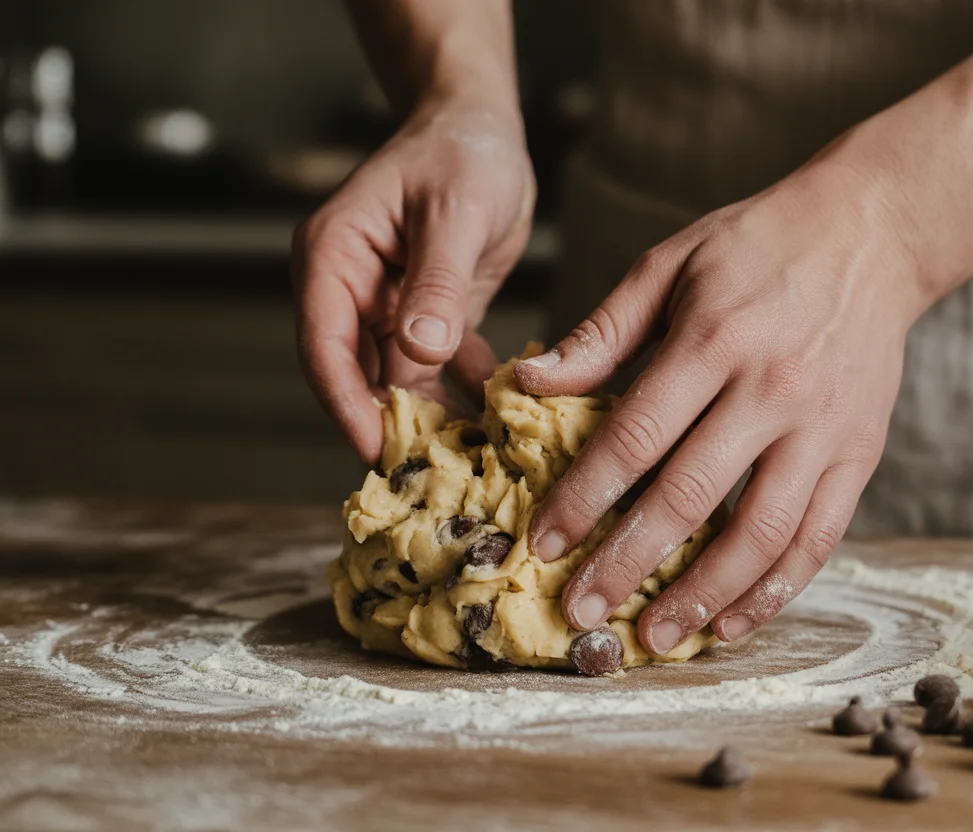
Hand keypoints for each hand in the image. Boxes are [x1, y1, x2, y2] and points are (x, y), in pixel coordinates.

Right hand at [293, 98, 534, 462]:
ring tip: (470, 465)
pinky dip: (463, 396)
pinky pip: (437, 370)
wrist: (482, 128)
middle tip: (428, 479)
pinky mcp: (424, 317)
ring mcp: (384, 307)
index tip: (375, 451)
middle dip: (389, 426)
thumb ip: (438, 282)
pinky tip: (497, 427)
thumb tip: (420, 351)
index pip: (324, 345)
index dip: (346, 403)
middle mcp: (349, 289)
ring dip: (431, 419)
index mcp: (333, 258)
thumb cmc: (463, 151)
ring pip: (398, 381)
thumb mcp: (456, 212)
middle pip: (355, 375)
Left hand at [514, 157, 924, 654]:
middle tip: (582, 611)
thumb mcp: (670, 264)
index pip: (635, 436)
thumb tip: (528, 384)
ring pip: (760, 534)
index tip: (542, 543)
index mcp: (715, 338)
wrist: (872, 234)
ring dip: (703, 597)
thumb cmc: (758, 245)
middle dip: (628, 563)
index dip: (583, 498)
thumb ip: (602, 331)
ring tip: (657, 637)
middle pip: (691, 497)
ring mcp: (824, 429)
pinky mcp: (859, 454)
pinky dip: (777, 589)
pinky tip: (734, 621)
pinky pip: (819, 538)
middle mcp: (773, 390)